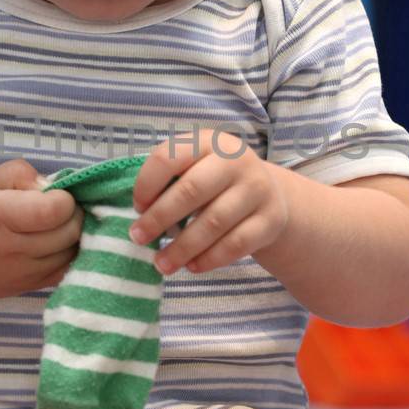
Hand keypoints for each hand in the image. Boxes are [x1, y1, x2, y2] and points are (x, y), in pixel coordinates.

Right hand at [0, 159, 84, 302]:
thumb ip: (18, 174)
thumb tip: (50, 186)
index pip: (54, 210)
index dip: (63, 198)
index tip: (52, 194)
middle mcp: (11, 249)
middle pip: (70, 231)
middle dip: (73, 214)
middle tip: (58, 207)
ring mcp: (22, 274)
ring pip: (73, 252)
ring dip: (73, 235)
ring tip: (55, 225)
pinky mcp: (30, 288)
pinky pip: (68, 270)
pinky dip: (69, 254)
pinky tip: (56, 244)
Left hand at [129, 128, 288, 275]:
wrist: (268, 194)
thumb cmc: (216, 182)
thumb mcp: (195, 167)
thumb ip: (170, 181)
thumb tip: (141, 216)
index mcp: (208, 141)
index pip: (168, 157)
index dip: (146, 184)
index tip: (137, 207)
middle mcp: (236, 160)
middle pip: (191, 190)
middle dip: (159, 218)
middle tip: (139, 238)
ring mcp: (257, 189)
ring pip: (213, 223)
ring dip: (181, 248)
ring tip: (161, 264)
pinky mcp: (271, 220)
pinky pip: (235, 245)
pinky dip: (209, 259)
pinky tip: (192, 266)